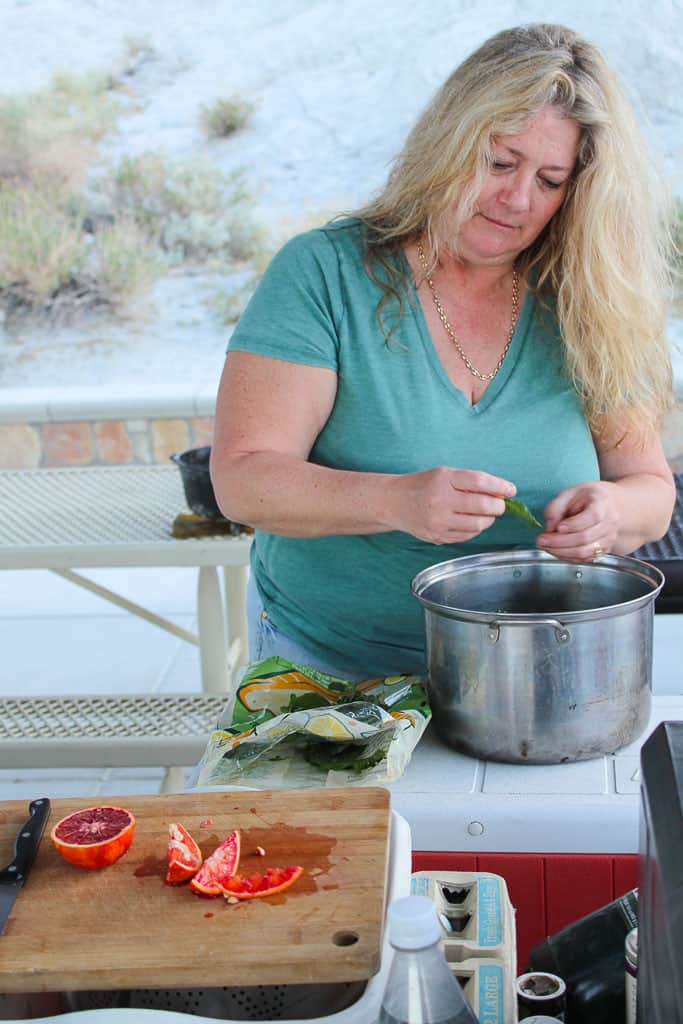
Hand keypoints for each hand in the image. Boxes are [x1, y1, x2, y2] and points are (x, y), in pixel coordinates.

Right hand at [389, 467, 515, 543]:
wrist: (393, 502)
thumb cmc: (422, 485)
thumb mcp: (444, 475)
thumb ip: (470, 482)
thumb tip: (500, 492)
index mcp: (443, 480)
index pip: (479, 482)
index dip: (499, 486)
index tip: (511, 490)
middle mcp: (440, 501)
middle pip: (482, 505)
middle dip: (498, 506)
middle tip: (499, 504)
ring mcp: (438, 521)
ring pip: (478, 524)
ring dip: (488, 519)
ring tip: (486, 513)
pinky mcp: (437, 536)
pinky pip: (467, 535)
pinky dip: (475, 529)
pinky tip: (470, 521)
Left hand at [536, 481, 619, 561]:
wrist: (610, 505)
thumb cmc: (587, 497)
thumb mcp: (570, 493)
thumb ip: (556, 507)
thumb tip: (549, 527)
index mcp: (602, 503)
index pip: (593, 516)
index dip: (574, 524)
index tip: (557, 527)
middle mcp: (610, 522)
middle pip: (586, 537)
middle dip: (559, 541)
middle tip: (541, 540)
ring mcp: (609, 538)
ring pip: (585, 552)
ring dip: (561, 552)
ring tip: (545, 546)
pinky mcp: (604, 550)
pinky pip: (585, 558)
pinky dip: (567, 557)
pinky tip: (555, 550)